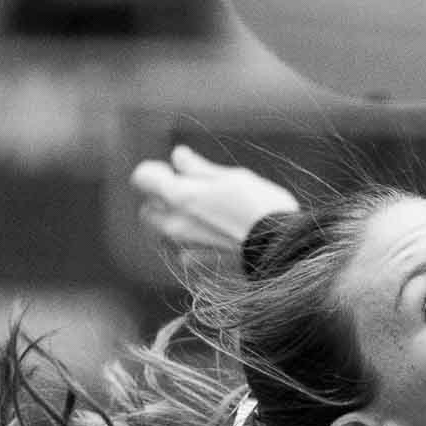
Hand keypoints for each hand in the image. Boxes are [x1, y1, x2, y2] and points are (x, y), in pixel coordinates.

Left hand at [130, 145, 297, 254]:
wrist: (283, 251)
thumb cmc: (263, 208)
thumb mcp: (234, 178)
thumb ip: (199, 169)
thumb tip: (177, 156)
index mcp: (180, 196)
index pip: (142, 177)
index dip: (156, 171)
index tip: (175, 172)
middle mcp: (172, 225)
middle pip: (147, 210)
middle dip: (162, 201)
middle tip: (192, 195)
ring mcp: (182, 250)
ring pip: (162, 234)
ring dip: (175, 224)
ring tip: (208, 219)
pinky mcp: (195, 269)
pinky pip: (181, 253)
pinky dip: (191, 245)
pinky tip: (217, 240)